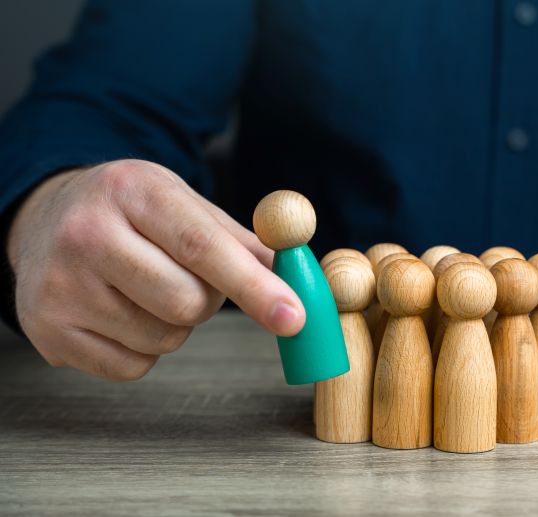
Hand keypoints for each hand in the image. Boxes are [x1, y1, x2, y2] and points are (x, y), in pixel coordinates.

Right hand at [6, 159, 304, 379]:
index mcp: (132, 191)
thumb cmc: (131, 214)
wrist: (48, 219)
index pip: (202, 246)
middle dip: (208, 301)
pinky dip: (143, 349)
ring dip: (175, 324)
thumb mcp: (185, 205)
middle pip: (187, 303)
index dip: (254, 286)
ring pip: (164, 338)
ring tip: (148, 288)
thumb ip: (243, 242)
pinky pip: (132, 367)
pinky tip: (122, 311)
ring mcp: (59, 286)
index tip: (295, 316)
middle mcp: (86, 234)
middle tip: (190, 277)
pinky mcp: (48, 331)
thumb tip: (301, 277)